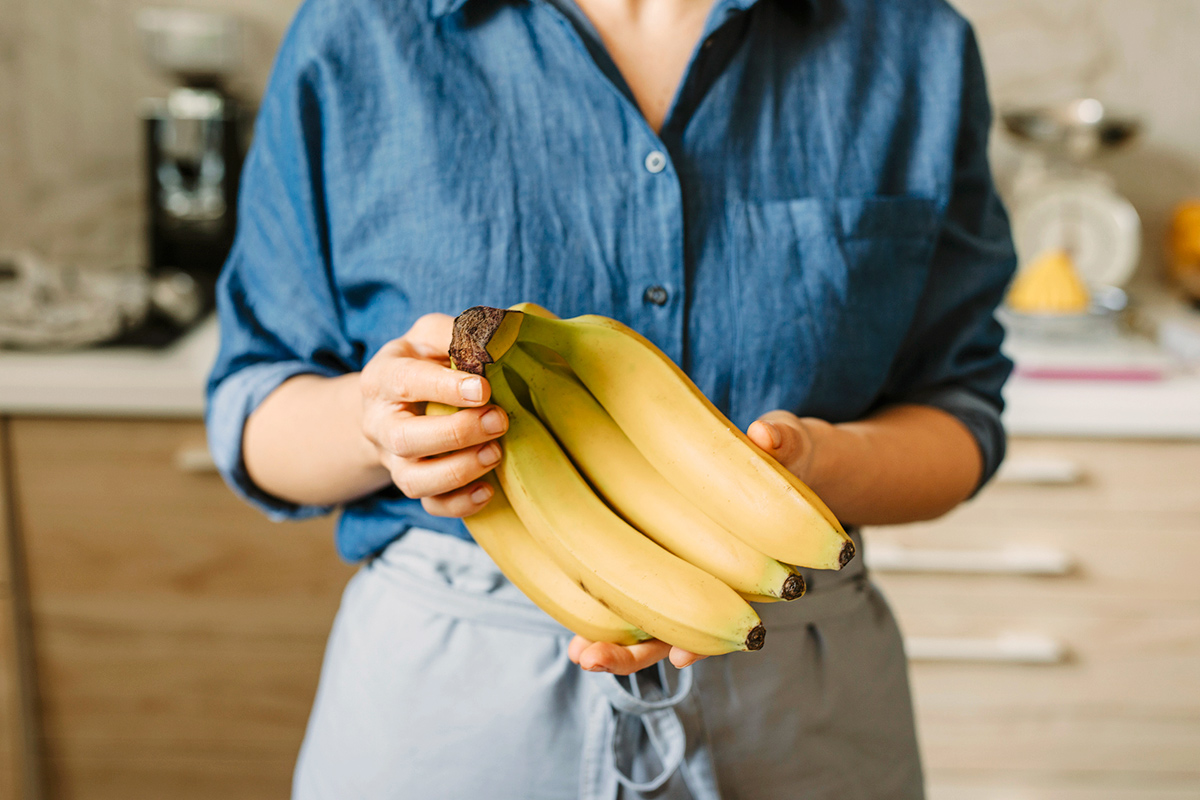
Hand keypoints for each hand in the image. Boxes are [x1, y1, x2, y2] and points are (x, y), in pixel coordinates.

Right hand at [360, 313, 508, 516]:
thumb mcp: (429, 335)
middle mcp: (380, 424)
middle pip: (407, 439)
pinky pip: (431, 505)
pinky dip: (460, 504)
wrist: (392, 402)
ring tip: (496, 453)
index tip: (483, 389)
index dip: (444, 387)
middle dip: (456, 433)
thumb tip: (497, 337)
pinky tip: (489, 490)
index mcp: (382, 379)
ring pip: (416, 480)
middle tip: (498, 421)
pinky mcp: (413, 484)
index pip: (406, 382)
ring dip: (459, 471)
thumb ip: (455, 333)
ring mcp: (394, 460)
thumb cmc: (421, 362)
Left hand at [563, 411, 823, 675]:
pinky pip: (617, 575)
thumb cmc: (782, 453)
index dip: (702, 639)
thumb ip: (783, 441)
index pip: (723, 615)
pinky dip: (592, 591)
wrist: (772, 451)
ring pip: (639, 614)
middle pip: (670, 630)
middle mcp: (706, 575)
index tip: (680, 655)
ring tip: (577, 651)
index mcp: (747, 565)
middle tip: (592, 658)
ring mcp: (673, 561)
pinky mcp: (643, 537)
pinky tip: (560, 596)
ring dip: (605, 636)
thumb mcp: (792, 443)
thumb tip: (765, 436)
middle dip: (632, 652)